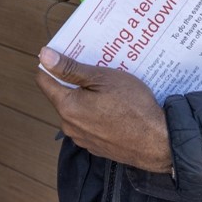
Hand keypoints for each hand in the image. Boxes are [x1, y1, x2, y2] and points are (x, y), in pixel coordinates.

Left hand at [35, 47, 172, 173]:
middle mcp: (69, 125)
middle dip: (75, 81)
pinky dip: (97, 113)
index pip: (44, 80)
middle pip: (62, 95)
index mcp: (67, 106)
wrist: (158, 141)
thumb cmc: (133, 106)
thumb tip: (44, 56)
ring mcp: (82, 138)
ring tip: (110, 88)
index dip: (52, 64)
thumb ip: (70, 69)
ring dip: (87, 98)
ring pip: (77, 110)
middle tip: (97, 69)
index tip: (67, 55)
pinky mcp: (95, 146)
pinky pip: (89, 123)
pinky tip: (115, 107)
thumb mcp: (102, 78)